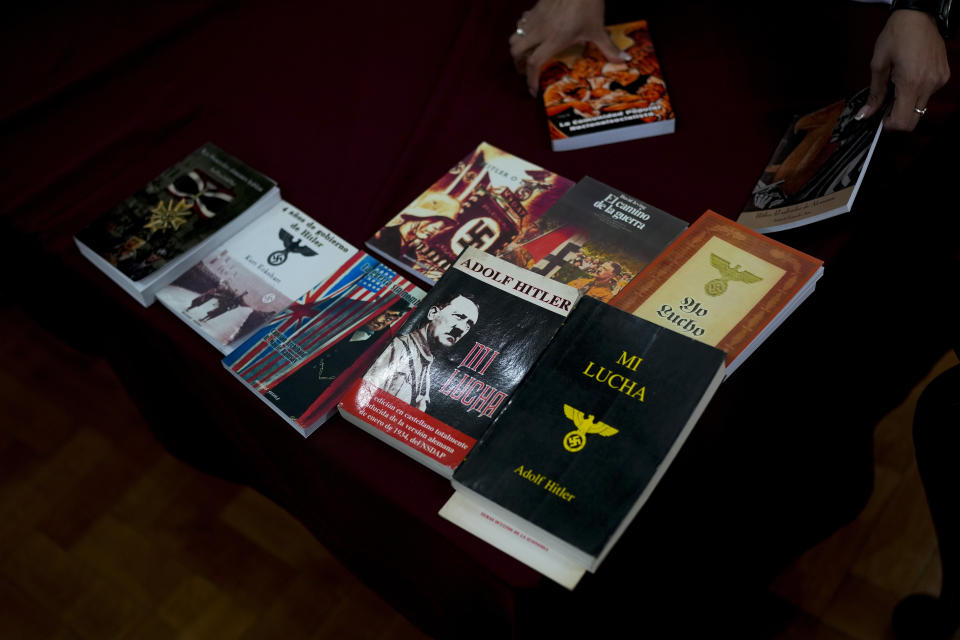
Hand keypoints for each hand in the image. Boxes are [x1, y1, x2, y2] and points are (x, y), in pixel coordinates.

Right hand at [509, 0, 629, 96]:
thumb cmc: (588, 4)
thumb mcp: (598, 29)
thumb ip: (608, 47)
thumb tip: (624, 60)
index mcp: (554, 39)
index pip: (534, 63)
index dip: (530, 79)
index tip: (533, 90)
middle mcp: (540, 30)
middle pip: (516, 51)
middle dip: (518, 65)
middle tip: (526, 72)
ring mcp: (535, 18)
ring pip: (514, 36)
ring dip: (517, 48)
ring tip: (526, 55)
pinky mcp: (535, 8)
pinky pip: (521, 23)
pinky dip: (522, 31)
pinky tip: (533, 33)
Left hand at [856, 9, 949, 130]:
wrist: (918, 16)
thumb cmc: (896, 36)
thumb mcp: (878, 64)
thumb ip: (874, 93)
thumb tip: (864, 115)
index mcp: (911, 83)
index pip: (903, 121)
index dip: (889, 125)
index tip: (880, 119)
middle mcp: (929, 85)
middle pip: (914, 119)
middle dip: (898, 118)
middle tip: (885, 107)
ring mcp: (939, 81)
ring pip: (921, 108)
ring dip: (907, 105)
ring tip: (897, 87)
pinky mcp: (944, 76)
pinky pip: (928, 95)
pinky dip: (916, 94)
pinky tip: (909, 79)